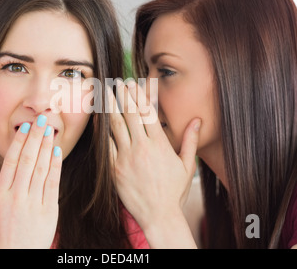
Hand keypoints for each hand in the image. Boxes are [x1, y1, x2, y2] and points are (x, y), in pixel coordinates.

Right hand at [0, 116, 62, 247]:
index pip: (11, 161)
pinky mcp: (49, 209)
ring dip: (46, 147)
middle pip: (27, 160)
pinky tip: (57, 151)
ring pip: (41, 168)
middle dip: (35, 137)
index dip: (19, 142)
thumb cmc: (3, 230)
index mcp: (1, 193)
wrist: (19, 254)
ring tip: (50, 130)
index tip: (25, 126)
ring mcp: (33, 202)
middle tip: (41, 119)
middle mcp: (17, 196)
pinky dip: (55, 166)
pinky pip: (53, 183)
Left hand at [108, 80, 200, 245]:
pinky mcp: (114, 169)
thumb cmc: (174, 191)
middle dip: (123, 95)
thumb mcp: (187, 165)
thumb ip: (190, 141)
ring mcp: (126, 158)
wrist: (158, 215)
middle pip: (130, 115)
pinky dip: (102, 130)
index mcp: (160, 144)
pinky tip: (98, 118)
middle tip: (117, 81)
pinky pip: (106, 145)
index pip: (147, 113)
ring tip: (106, 93)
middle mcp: (142, 147)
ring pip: (115, 126)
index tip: (133, 83)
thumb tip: (197, 120)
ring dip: (110, 107)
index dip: (138, 95)